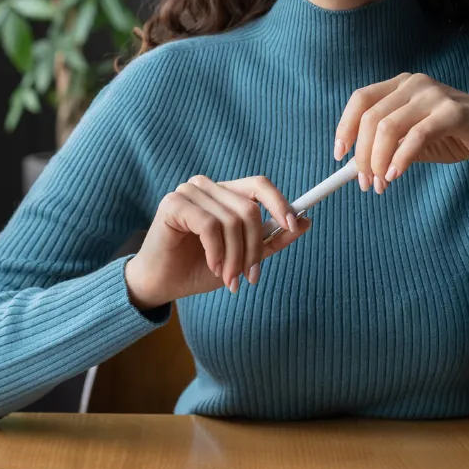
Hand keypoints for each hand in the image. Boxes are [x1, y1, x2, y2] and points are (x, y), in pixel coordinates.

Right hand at [124, 175, 311, 309]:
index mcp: (224, 193)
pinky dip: (217, 251)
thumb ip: (271, 239)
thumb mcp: (243, 256)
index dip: (280, 203)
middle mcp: (207, 186)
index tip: (295, 225)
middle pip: (249, 208)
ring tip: (229, 278)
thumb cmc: (198, 268)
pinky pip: (210, 225)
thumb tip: (306, 221)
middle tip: (250, 277)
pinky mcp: (174, 204)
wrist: (162, 284)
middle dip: (254, 248)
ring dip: (235, 256)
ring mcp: (188, 191)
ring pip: (232, 220)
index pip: (259, 185)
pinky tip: (212, 266)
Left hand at [333, 72, 468, 193]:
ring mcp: (434, 94)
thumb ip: (385, 146)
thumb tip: (353, 165)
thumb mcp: (411, 139)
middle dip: (363, 154)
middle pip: (371, 118)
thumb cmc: (452, 135)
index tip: (339, 155)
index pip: (360, 100)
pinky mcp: (453, 112)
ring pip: (389, 128)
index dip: (345, 127)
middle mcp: (414, 84)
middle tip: (365, 182)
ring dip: (378, 161)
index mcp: (400, 85)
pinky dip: (401, 158)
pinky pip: (416, 136)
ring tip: (380, 184)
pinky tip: (396, 174)